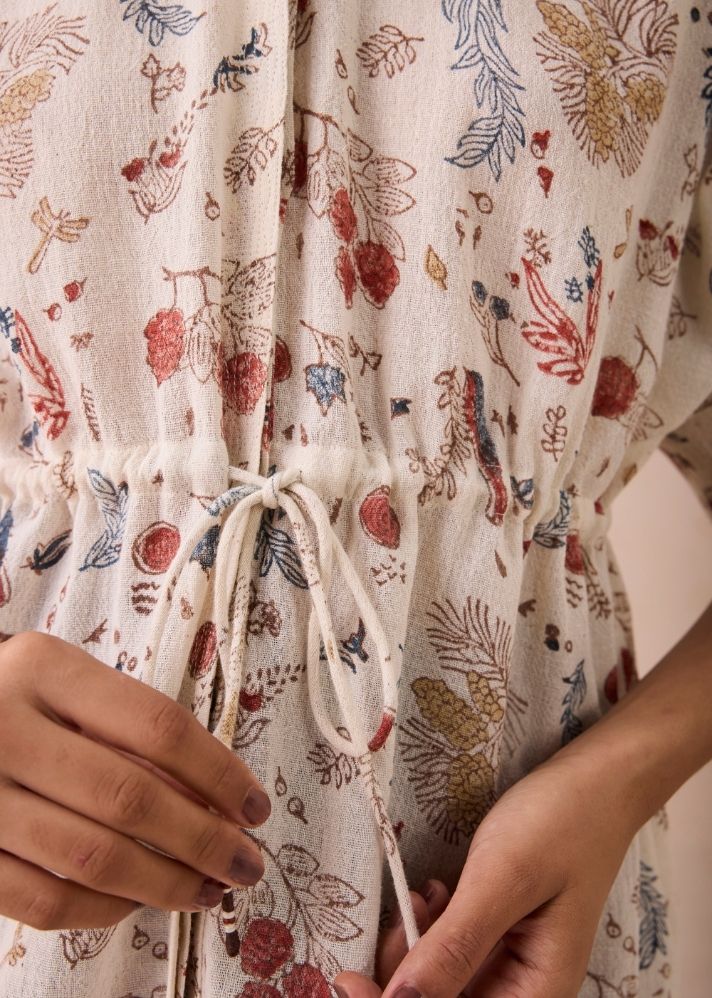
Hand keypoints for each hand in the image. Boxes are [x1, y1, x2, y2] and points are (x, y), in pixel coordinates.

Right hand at [0, 630, 271, 929]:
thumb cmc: (16, 701)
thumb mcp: (66, 685)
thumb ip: (128, 728)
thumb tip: (213, 801)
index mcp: (44, 669)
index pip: (156, 725)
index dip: (219, 773)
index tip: (255, 807)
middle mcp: (4, 727)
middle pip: (130, 796)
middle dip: (203, 840)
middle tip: (246, 864)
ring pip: (92, 856)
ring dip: (166, 883)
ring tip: (208, 889)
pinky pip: (43, 901)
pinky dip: (103, 910)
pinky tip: (137, 903)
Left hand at [333, 745, 640, 997]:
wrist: (597, 779)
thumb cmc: (560, 822)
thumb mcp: (503, 880)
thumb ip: (453, 948)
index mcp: (537, 993)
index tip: (347, 978)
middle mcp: (523, 990)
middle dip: (403, 973)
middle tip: (406, 911)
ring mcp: (509, 965)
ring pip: (437, 983)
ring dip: (415, 949)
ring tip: (423, 895)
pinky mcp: (498, 939)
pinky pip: (449, 954)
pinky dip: (430, 930)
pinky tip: (434, 894)